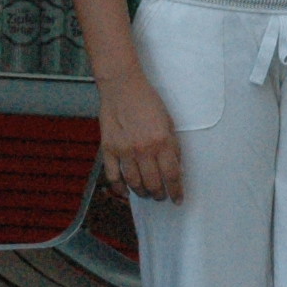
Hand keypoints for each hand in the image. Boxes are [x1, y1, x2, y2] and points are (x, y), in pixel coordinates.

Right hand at [100, 73, 183, 202]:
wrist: (122, 87)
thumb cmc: (147, 101)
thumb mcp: (169, 121)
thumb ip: (172, 146)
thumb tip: (175, 167)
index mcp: (162, 142)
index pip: (171, 175)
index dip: (176, 191)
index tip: (177, 199)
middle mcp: (143, 149)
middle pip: (153, 183)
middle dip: (159, 194)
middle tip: (160, 195)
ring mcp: (124, 151)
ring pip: (134, 183)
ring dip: (142, 192)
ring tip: (146, 193)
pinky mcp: (108, 149)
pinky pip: (113, 176)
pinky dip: (119, 187)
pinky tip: (126, 191)